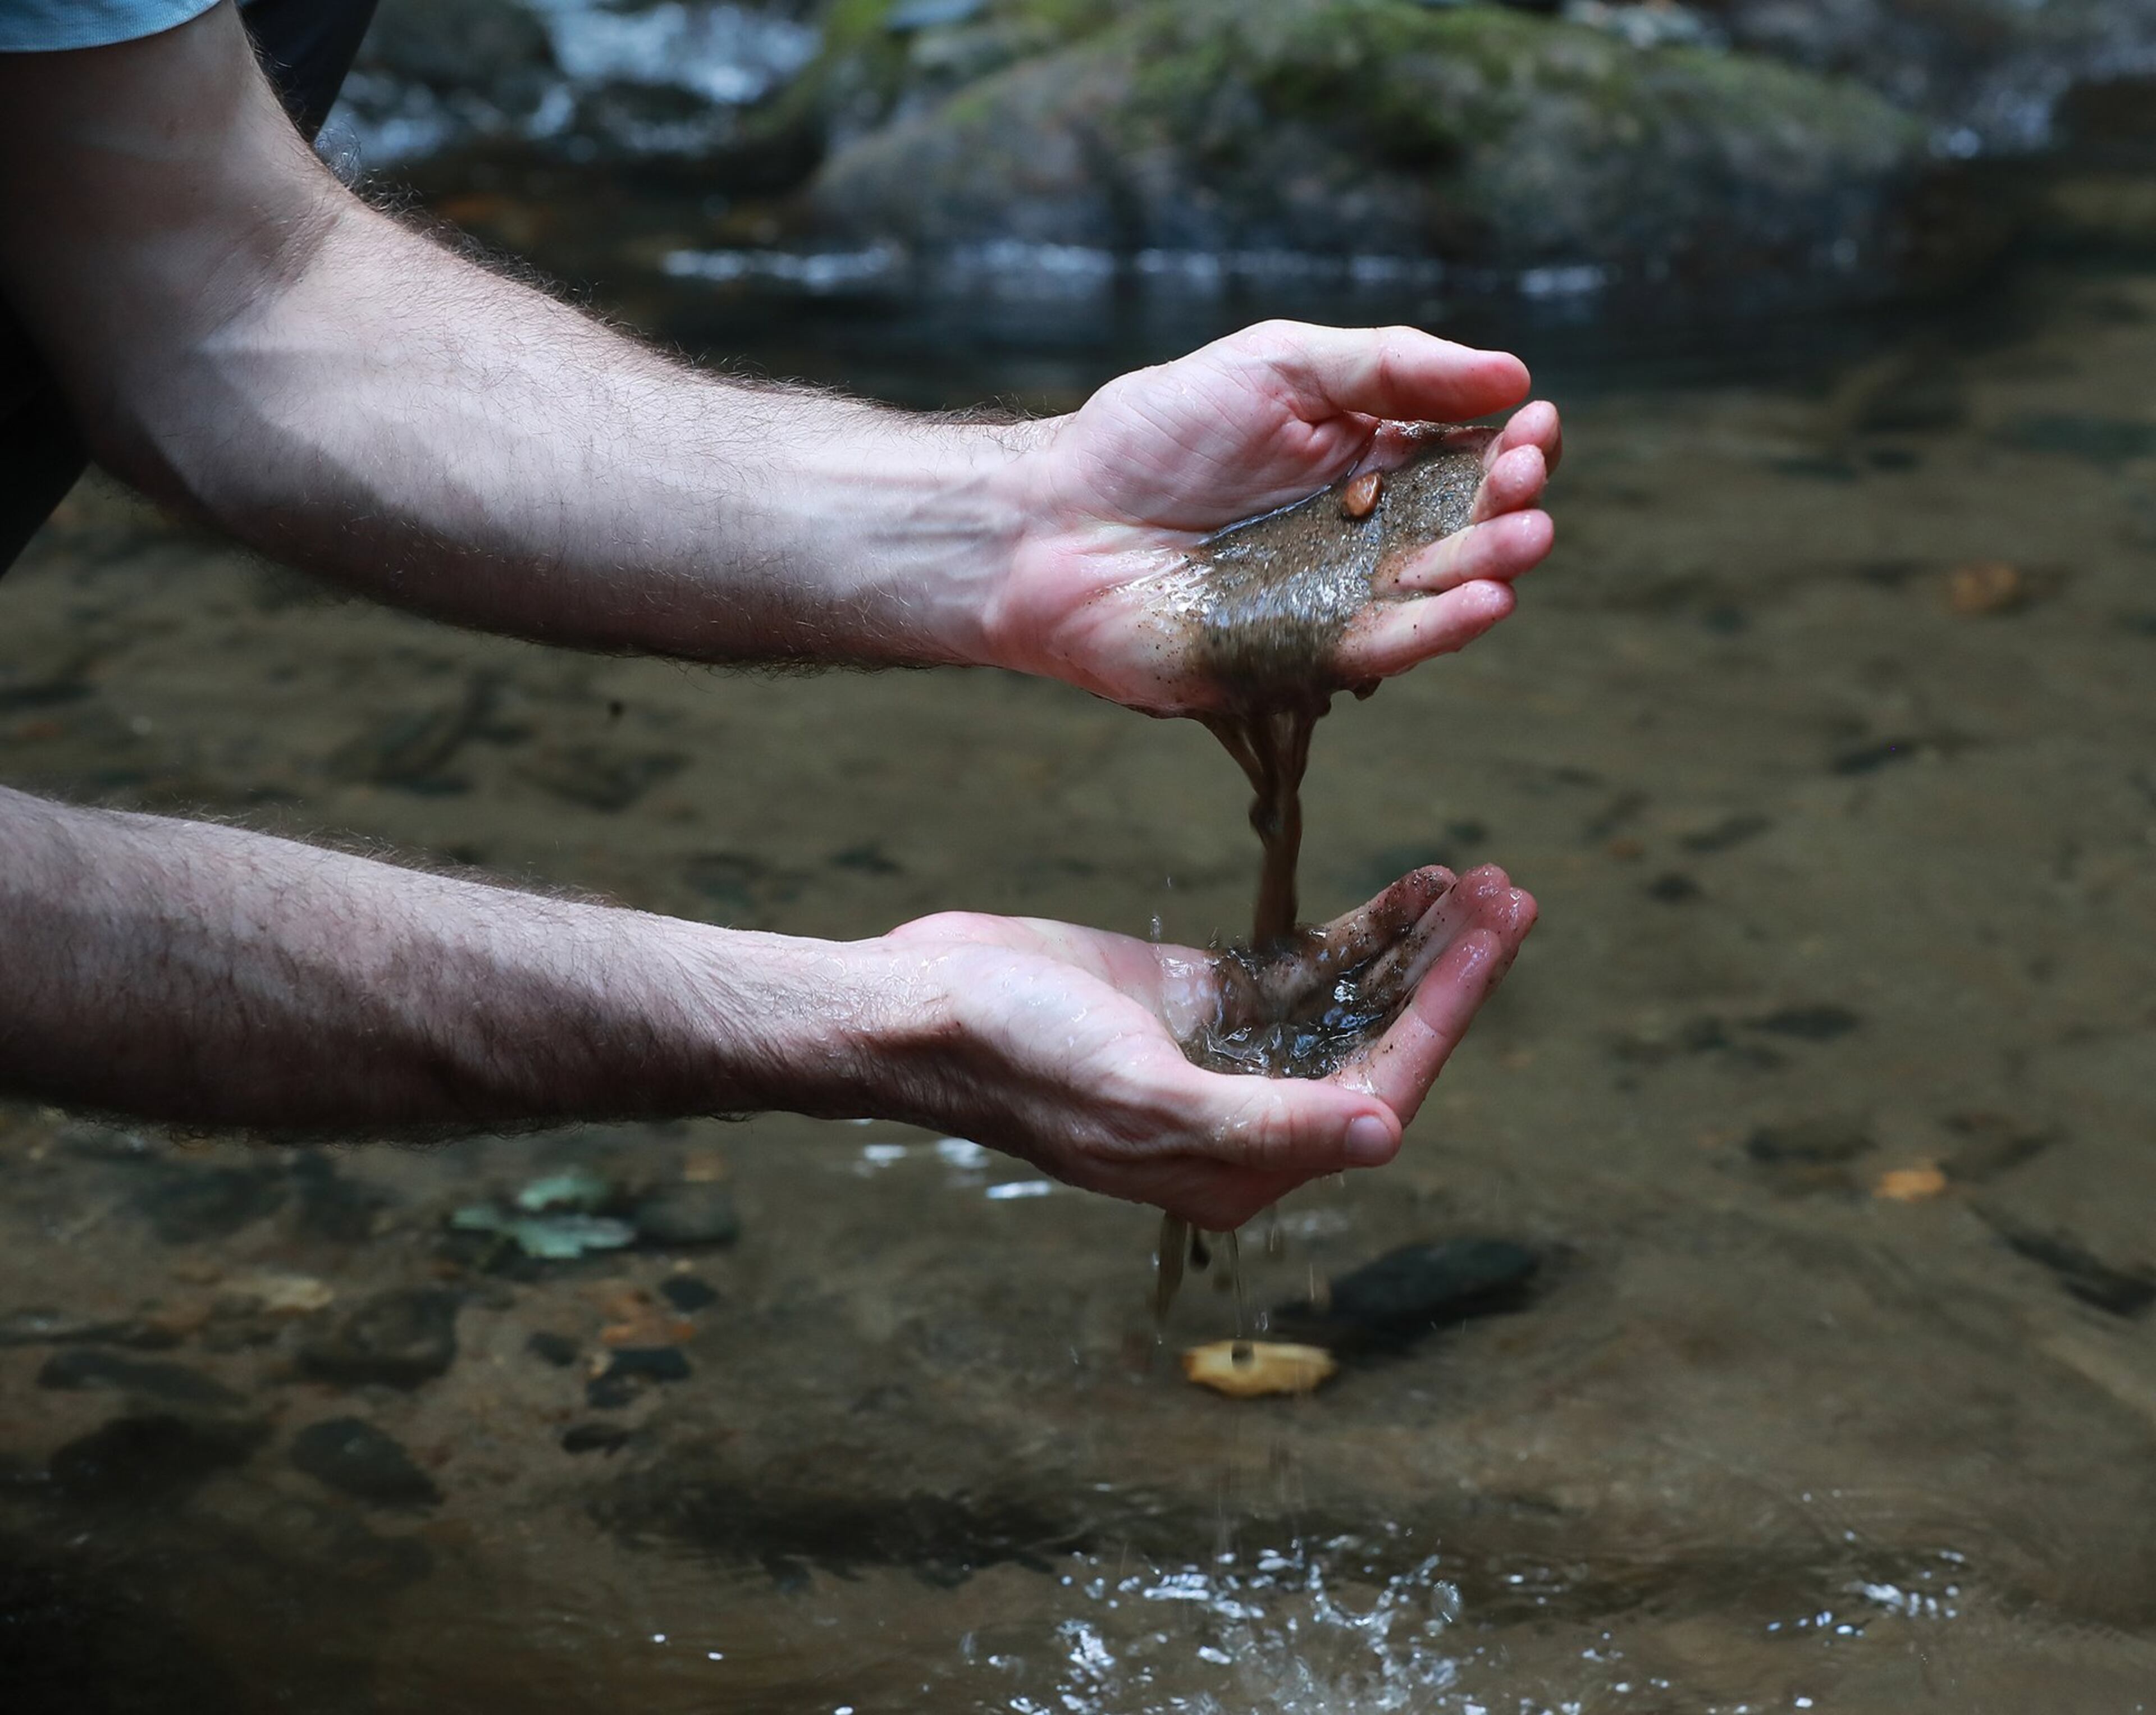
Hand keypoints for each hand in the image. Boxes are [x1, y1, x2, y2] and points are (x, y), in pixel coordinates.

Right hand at [867, 865, 1535, 1228]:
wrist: (921, 1008)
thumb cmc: (1019, 1058)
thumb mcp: (1142, 1094)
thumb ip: (1263, 1120)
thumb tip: (1382, 1135)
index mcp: (1245, 1164)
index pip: (1379, 1092)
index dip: (1443, 1016)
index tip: (1495, 938)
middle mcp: (1253, 1117)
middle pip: (1381, 1043)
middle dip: (1450, 973)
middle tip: (1513, 895)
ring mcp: (1231, 1052)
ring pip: (1353, 1001)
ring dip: (1417, 945)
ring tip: (1480, 880)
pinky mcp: (1204, 998)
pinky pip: (1306, 967)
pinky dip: (1361, 928)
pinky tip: (1411, 886)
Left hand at [993, 321, 1560, 711]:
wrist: (1055, 519)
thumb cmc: (1155, 434)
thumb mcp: (1278, 364)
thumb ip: (1389, 367)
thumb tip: (1511, 372)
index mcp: (1369, 460)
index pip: (1467, 456)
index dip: (1512, 445)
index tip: (1533, 423)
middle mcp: (1367, 536)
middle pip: (1467, 526)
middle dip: (1510, 504)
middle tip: (1525, 482)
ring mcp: (1339, 602)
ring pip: (1439, 592)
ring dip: (1493, 568)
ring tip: (1526, 539)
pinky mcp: (1304, 659)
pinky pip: (1385, 649)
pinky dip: (1439, 630)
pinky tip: (1486, 601)